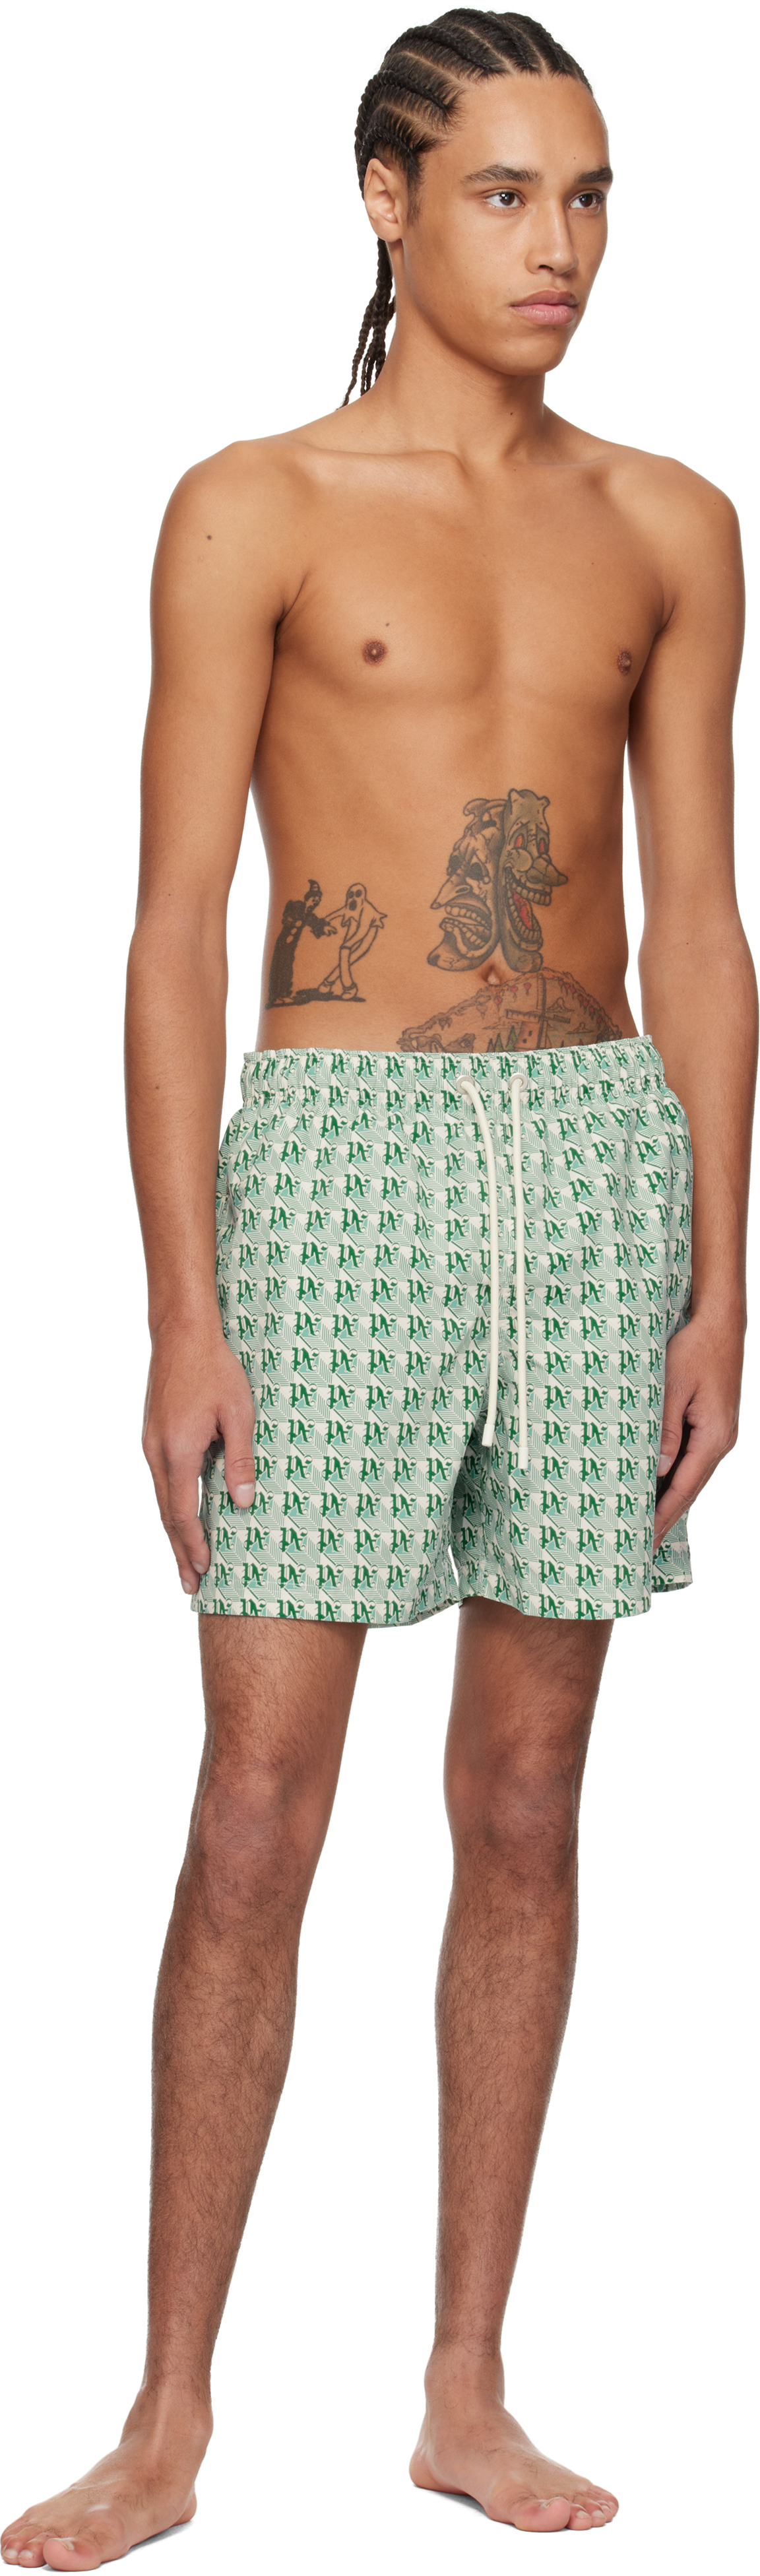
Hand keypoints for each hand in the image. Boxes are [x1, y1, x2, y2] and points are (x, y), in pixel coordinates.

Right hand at [142, 1319, 255, 1594]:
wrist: (182, 1334)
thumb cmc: (215, 1369)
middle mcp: (157, 1453)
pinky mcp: (153, 1436)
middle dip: (180, 1551)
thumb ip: (240, 1461)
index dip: (194, 1546)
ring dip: (175, 1531)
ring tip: (187, 1559)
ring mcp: (151, 1444)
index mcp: (178, 1452)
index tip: (203, 1571)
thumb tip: (243, 1504)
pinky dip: (172, 1506)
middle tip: (189, 1585)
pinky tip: (183, 1515)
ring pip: (162, 1499)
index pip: (184, 1514)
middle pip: (167, 1515)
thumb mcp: (239, 1415)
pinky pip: (162, 1481)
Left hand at [653, 1308, 742, 1551]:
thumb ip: (665, 1429)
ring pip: (692, 1474)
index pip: (684, 1487)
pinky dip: (676, 1475)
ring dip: (671, 1496)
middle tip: (643, 1541)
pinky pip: (693, 1457)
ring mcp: (720, 1433)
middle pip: (691, 1487)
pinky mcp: (713, 1423)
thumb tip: (657, 1469)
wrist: (719, 1323)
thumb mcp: (672, 1387)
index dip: (664, 1514)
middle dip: (667, 1515)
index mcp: (714, 1437)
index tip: (647, 1538)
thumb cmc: (695, 1350)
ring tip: (646, 1519)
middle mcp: (721, 1440)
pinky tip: (659, 1482)